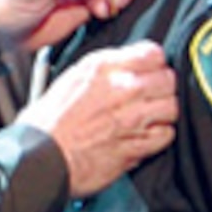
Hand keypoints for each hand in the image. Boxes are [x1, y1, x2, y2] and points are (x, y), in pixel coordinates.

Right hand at [22, 41, 177, 196]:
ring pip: (171, 106)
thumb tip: (127, 66)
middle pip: (168, 79)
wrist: (40, 157)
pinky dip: (160, 136)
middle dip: (161, 87)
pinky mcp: (136, 146)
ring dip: (163, 112)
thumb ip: (104, 69)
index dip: (153, 64)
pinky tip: (146, 136)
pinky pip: (166, 135)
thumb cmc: (47, 122)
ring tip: (149, 117)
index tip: (149, 72)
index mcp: (103, 67)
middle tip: (150, 97)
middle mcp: (122, 88)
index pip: (153, 53)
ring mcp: (132, 118)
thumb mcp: (71, 78)